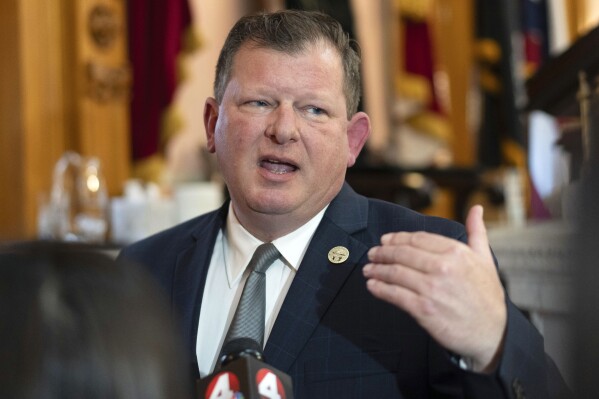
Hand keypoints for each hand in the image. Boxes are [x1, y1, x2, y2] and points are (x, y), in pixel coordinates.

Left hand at [362, 205, 506, 372]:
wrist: (491, 332)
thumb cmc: (487, 296)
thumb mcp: (485, 259)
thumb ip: (476, 232)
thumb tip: (476, 209)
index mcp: (455, 252)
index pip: (417, 239)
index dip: (397, 238)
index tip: (385, 240)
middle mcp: (442, 267)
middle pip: (402, 254)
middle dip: (383, 253)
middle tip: (372, 254)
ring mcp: (431, 288)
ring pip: (395, 273)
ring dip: (377, 270)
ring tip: (368, 269)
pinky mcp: (423, 309)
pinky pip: (395, 295)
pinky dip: (380, 289)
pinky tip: (373, 286)